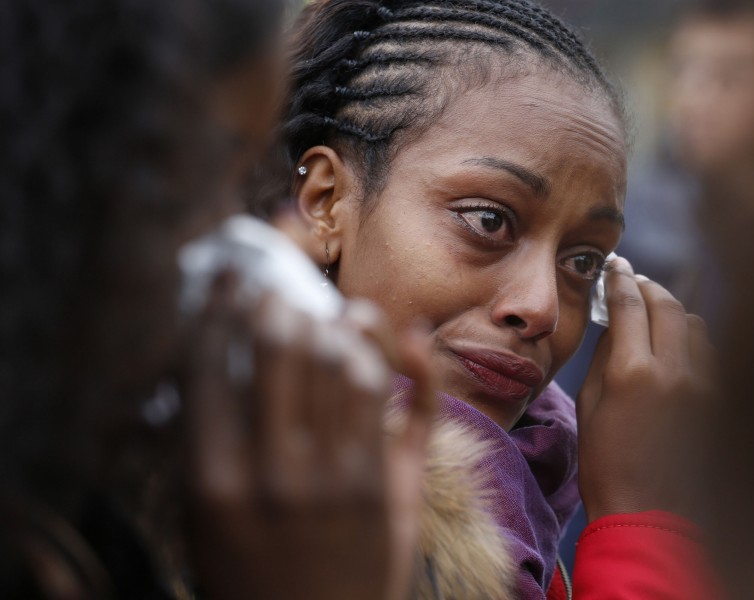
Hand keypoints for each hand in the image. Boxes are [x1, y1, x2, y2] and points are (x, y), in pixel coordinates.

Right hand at [181, 275, 433, 599]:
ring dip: (339, 323)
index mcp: (213, 480)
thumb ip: (206, 441)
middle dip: (281, 303)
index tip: (230, 279)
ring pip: (348, 363)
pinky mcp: (390, 488)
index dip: (221, 308)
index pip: (213, 365)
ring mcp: (341, 479)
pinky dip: (403, 356)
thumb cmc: (247, 572)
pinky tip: (392, 331)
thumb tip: (221, 355)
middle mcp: (278, 473)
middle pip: (285, 350)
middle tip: (280, 291)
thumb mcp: (201, 517)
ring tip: (330, 313)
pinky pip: (400, 400)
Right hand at [577, 258, 713, 520]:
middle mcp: (675, 371)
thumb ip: (606, 356)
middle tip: (633, 281)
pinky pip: (708, 350)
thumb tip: (616, 323)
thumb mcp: (590, 404)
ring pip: (694, 323)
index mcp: (633, 373)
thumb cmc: (606, 461)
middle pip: (667, 303)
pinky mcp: (718, 399)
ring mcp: (703, 384)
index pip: (628, 304)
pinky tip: (674, 346)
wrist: (649, 508)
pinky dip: (690, 337)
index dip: (619, 280)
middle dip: (647, 286)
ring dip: (672, 310)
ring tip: (653, 313)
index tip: (614, 266)